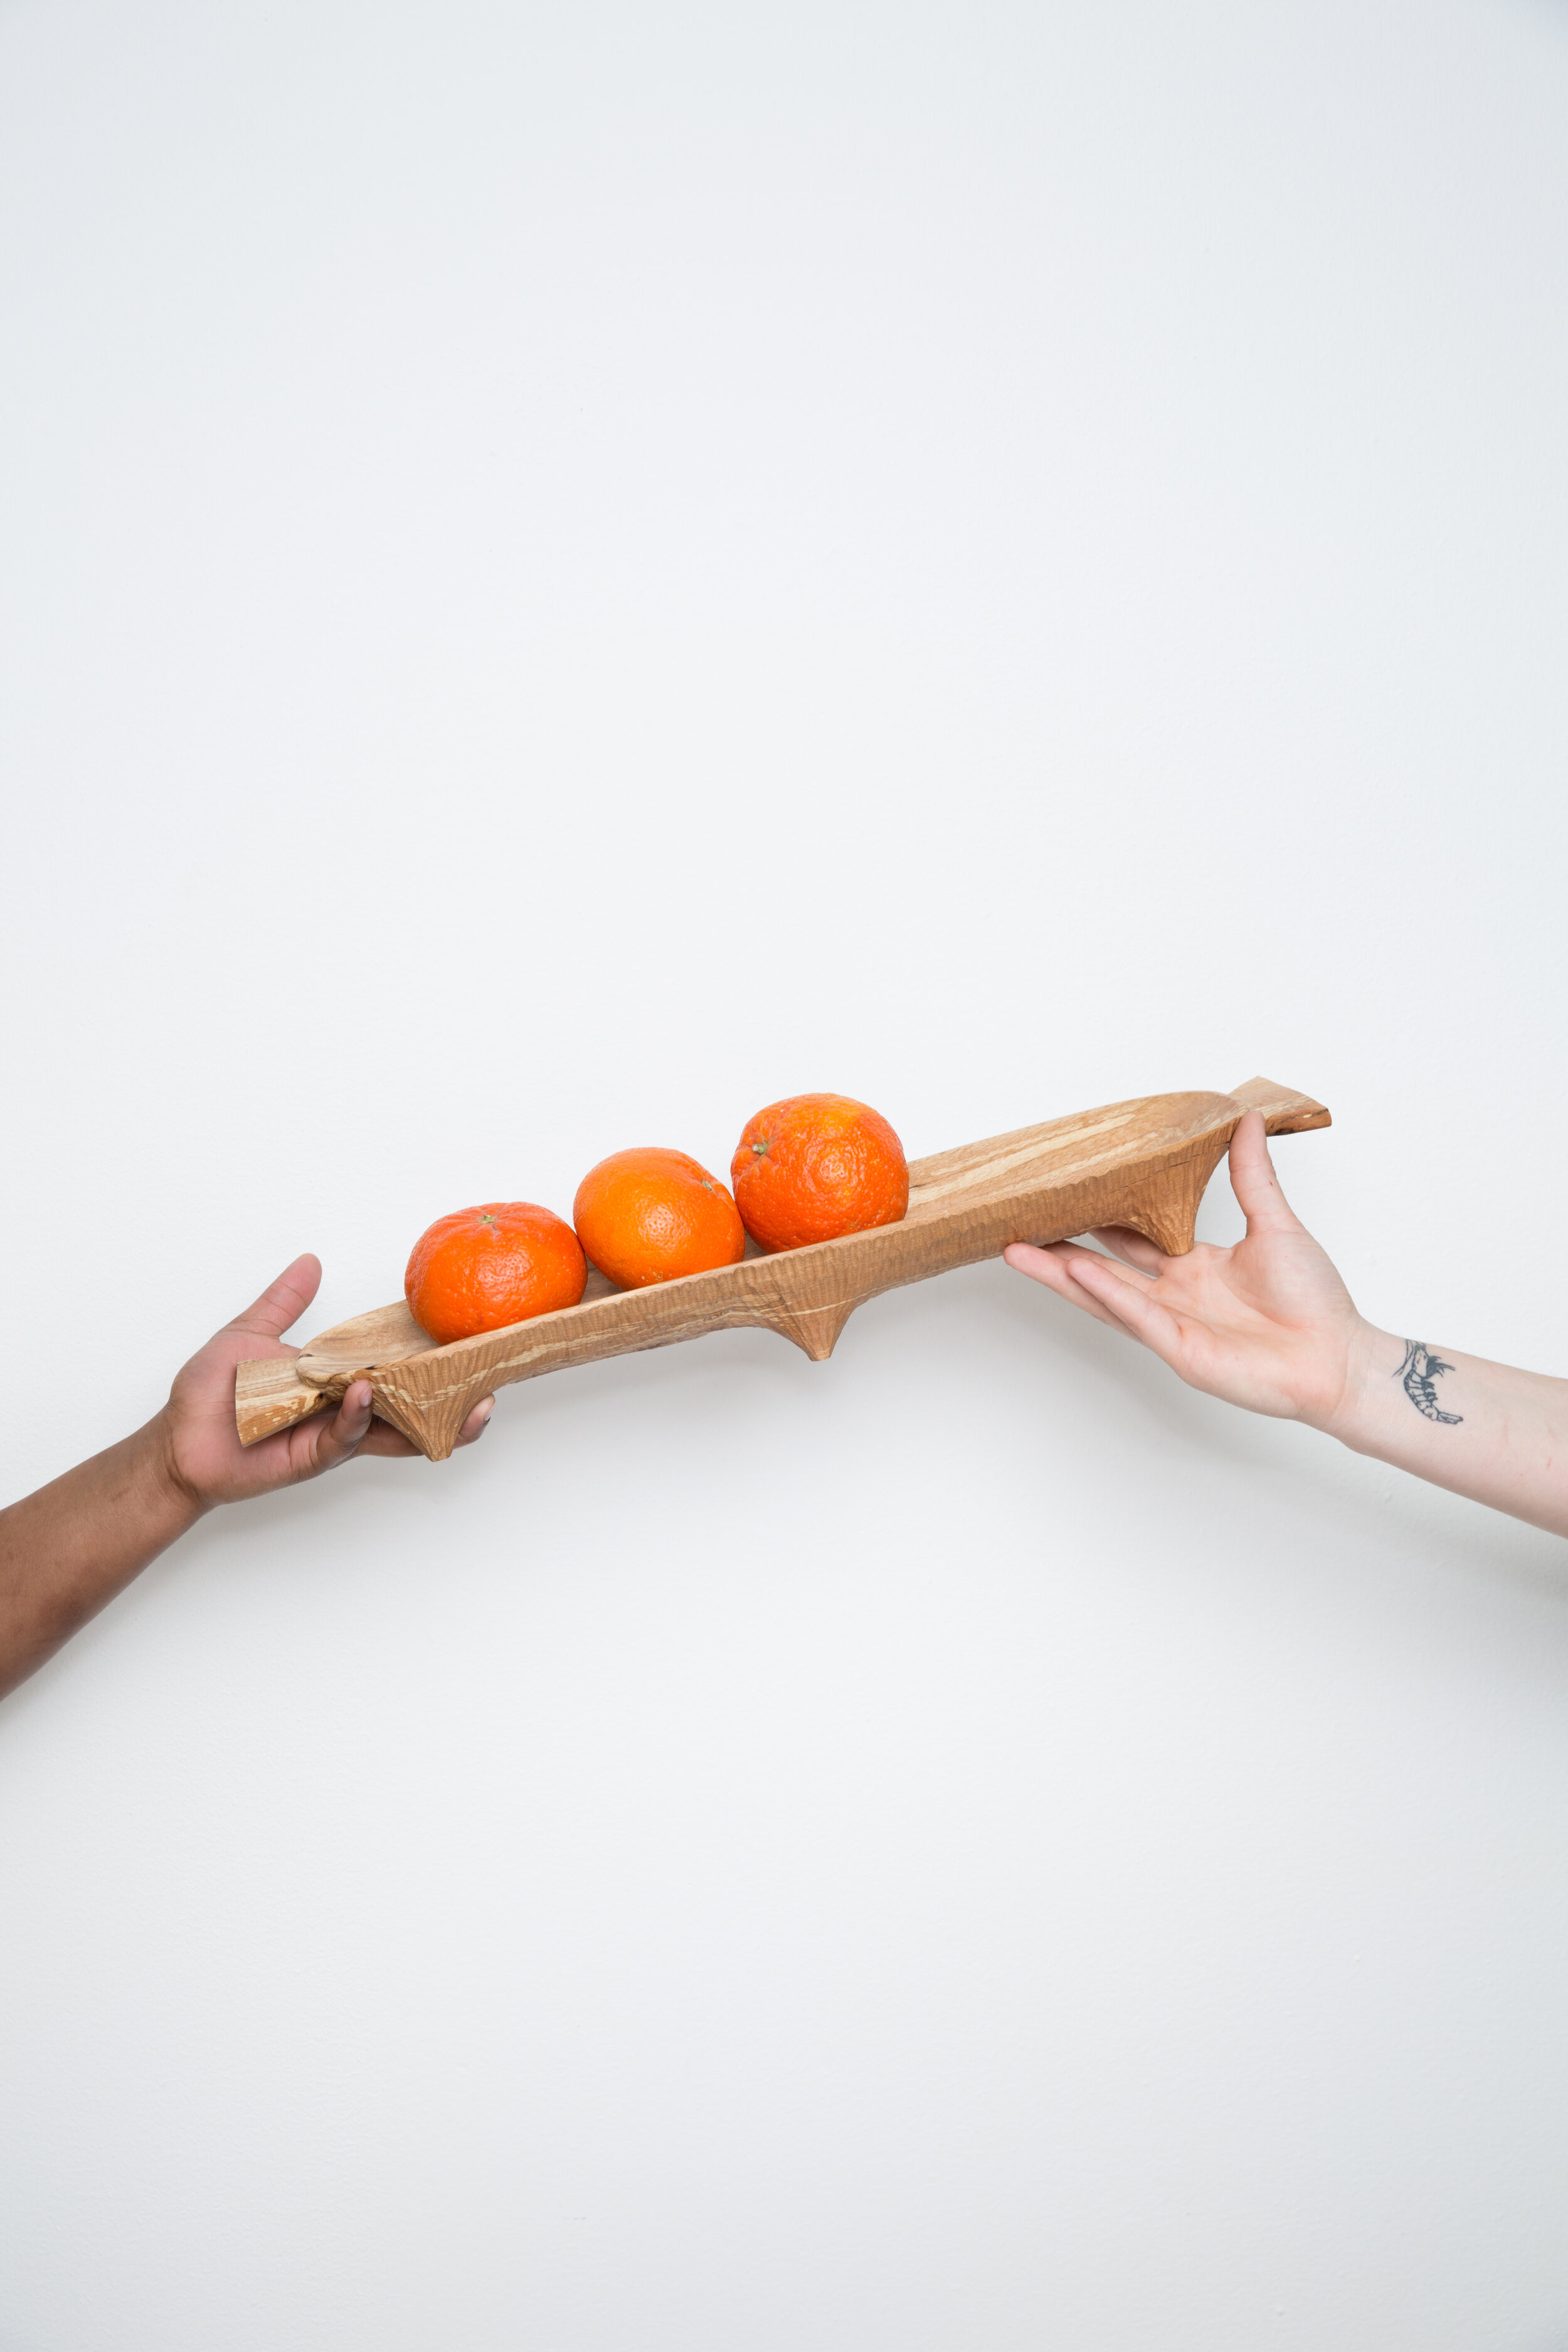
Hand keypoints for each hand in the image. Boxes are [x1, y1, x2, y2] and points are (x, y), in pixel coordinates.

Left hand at [156, 1255, 494, 1511]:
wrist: (175, 1440)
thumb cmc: (209, 1395)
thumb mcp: (250, 1334)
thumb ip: (284, 1302)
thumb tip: (310, 1261)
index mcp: (337, 1381)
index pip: (395, 1372)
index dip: (432, 1363)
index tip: (469, 1345)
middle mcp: (343, 1411)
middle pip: (413, 1408)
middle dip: (456, 1402)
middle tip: (493, 1385)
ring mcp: (332, 1436)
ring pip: (394, 1431)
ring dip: (429, 1416)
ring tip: (463, 1398)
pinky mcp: (311, 1457)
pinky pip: (346, 1438)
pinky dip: (360, 1417)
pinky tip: (367, 1394)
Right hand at [1003, 1111, 1363, 1428]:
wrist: (1337, 1357)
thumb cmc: (1314, 1301)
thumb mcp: (1276, 1224)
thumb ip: (1251, 1176)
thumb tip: (1244, 1121)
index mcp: (1193, 1267)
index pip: (1132, 1241)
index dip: (1097, 1220)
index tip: (1064, 1195)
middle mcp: (1175, 1296)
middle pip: (1102, 1269)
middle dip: (1058, 1249)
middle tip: (1017, 1225)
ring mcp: (1173, 1325)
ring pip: (1106, 1296)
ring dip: (1062, 1275)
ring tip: (1017, 1252)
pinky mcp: (1182, 1350)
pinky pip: (1140, 1318)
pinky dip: (1110, 1296)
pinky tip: (1079, 1274)